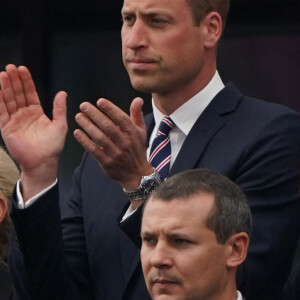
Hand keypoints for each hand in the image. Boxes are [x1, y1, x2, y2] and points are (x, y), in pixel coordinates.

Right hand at [0, 64, 67, 199]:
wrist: (43, 161)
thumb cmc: (53, 145)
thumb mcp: (59, 124)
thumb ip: (59, 109)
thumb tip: (63, 93)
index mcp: (36, 113)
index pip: (30, 93)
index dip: (26, 82)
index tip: (23, 69)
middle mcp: (24, 114)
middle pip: (18, 94)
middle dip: (14, 81)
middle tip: (11, 67)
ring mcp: (14, 120)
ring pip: (9, 100)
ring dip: (6, 88)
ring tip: (4, 74)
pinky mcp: (6, 128)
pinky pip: (2, 112)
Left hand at [74, 97, 152, 190]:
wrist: (136, 173)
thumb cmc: (137, 149)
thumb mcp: (141, 131)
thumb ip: (137, 114)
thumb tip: (138, 99)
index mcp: (133, 133)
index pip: (121, 118)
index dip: (110, 109)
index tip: (100, 101)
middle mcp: (125, 143)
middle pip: (108, 126)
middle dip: (95, 115)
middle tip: (83, 105)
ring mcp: (116, 153)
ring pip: (100, 138)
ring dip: (88, 126)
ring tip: (78, 116)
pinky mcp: (107, 163)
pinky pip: (94, 150)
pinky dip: (85, 141)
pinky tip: (77, 133)